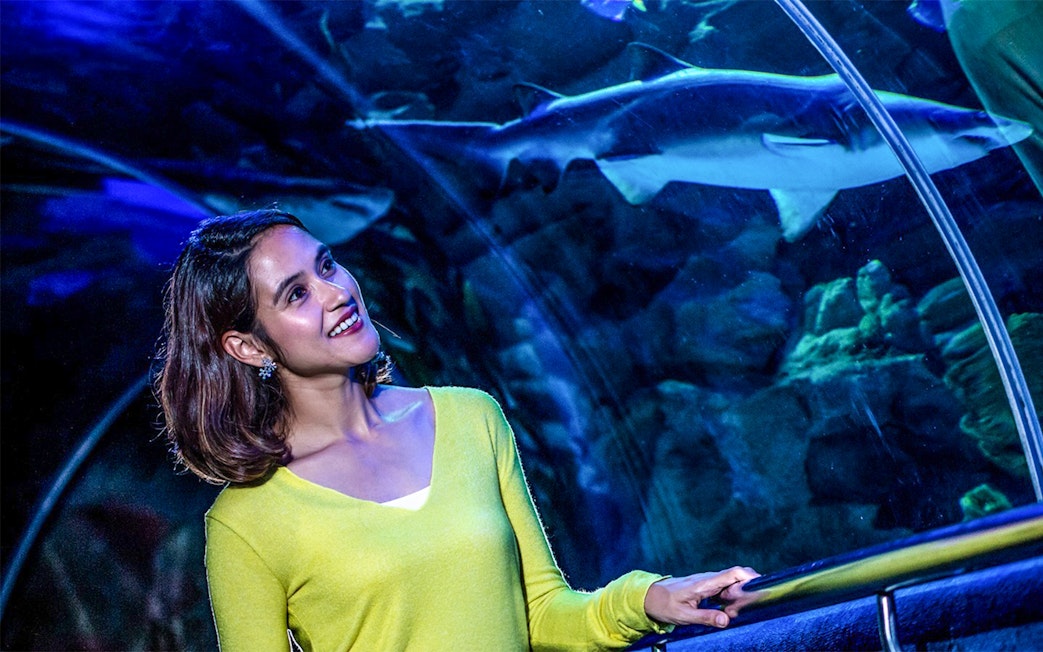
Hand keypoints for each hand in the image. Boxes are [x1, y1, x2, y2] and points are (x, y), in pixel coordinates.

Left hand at [644, 566, 759, 627]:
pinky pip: (725, 588)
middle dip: (746, 592)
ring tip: (731, 613)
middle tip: (739, 611)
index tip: (761, 587)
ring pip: (732, 584)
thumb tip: (726, 621)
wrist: (651, 596)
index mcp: (704, 583)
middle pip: (737, 578)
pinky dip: (731, 598)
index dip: (749, 577)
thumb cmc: (665, 605)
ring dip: (738, 597)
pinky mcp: (707, 586)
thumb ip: (706, 617)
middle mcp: (709, 579)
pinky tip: (726, 611)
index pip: (733, 573)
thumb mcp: (684, 615)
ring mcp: (708, 581)